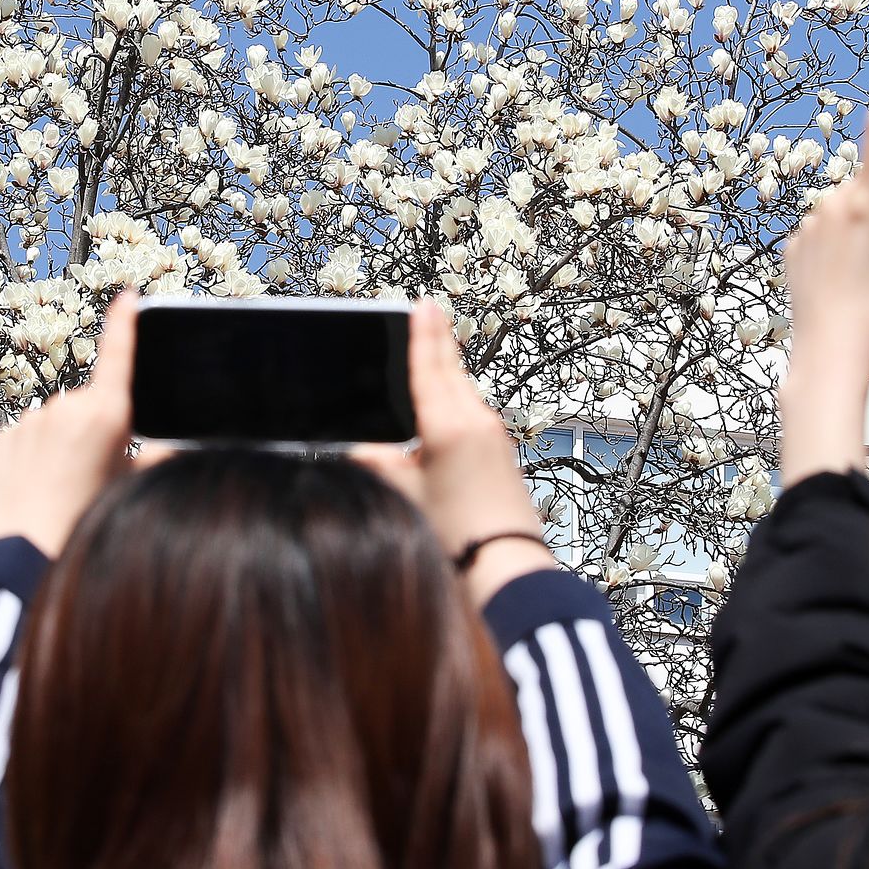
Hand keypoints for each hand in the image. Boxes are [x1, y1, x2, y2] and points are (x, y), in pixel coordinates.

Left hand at [0, 291, 142, 557]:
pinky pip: (31, 436)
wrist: (25, 551)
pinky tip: (41, 486)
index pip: (118, 354)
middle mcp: (67, 406)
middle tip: (99, 472)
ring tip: (67, 487)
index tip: (128, 297)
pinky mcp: (6, 436)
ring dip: (66, 442)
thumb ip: (157, 460)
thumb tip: (175, 449)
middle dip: (99, 427)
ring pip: (60, 421)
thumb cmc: (84, 522)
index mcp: (106, 413)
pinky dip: (38, 453)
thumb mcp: (130, 488)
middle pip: (92, 404)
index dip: (125, 322)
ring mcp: (32, 420)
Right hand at [355, 300, 553, 603]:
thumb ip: (378, 463)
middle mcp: (476, 422)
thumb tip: (361, 447)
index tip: (422, 304)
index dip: (422, 334)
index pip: (430, 368)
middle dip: (438, 340)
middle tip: (430, 309)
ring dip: (449, 368)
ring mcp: (494, 435)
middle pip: (452, 371)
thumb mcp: (404, 495)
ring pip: (465, 390)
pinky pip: (475, 411)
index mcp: (447, 426)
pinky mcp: (502, 451)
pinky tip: (450, 401)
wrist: (506, 564)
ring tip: (435, 348)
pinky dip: (458, 396)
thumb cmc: (455, 535)